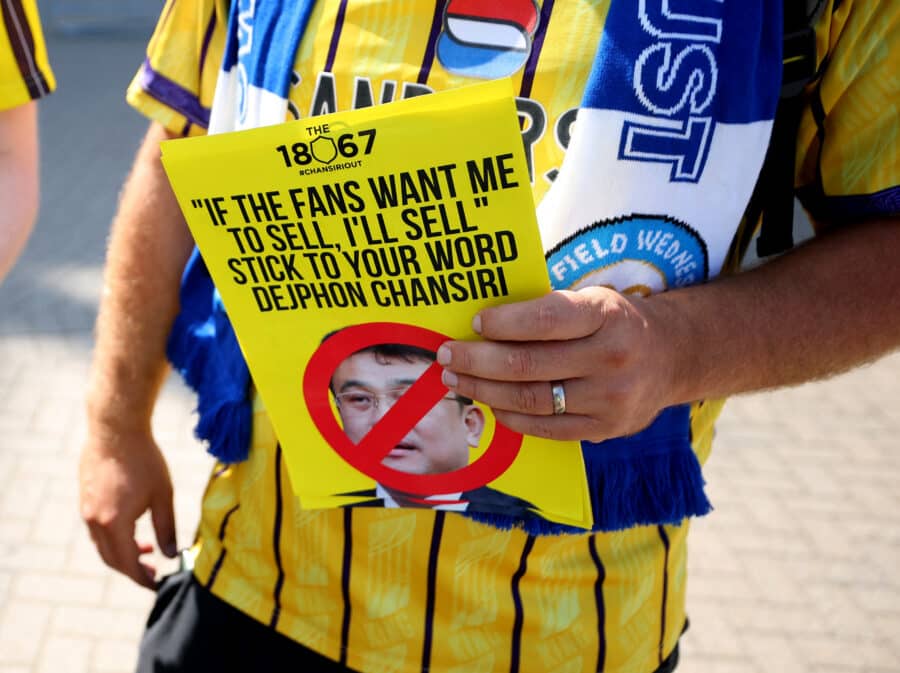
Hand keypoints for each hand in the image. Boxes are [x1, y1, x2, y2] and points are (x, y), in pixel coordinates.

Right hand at [79, 423, 176, 588]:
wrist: (116, 429)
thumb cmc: (145, 460)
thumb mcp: (163, 495)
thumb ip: (167, 528)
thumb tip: (172, 555)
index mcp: (114, 524)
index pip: (127, 563)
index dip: (142, 578)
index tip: (157, 584)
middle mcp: (95, 521)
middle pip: (111, 558)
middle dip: (132, 569)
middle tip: (153, 571)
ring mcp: (86, 509)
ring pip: (103, 544)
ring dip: (123, 552)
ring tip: (147, 549)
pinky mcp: (85, 498)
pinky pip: (97, 529)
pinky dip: (114, 536)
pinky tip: (132, 527)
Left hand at [437, 287, 681, 441]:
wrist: (671, 358)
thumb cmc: (615, 323)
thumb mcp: (594, 300)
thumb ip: (549, 311)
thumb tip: (483, 325)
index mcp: (606, 315)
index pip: (544, 320)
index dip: (503, 323)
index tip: (474, 324)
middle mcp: (610, 357)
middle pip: (528, 364)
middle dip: (477, 360)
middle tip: (447, 355)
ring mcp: (609, 398)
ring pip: (530, 399)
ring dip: (484, 389)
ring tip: (457, 378)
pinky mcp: (605, 428)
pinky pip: (545, 427)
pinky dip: (511, 416)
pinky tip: (491, 403)